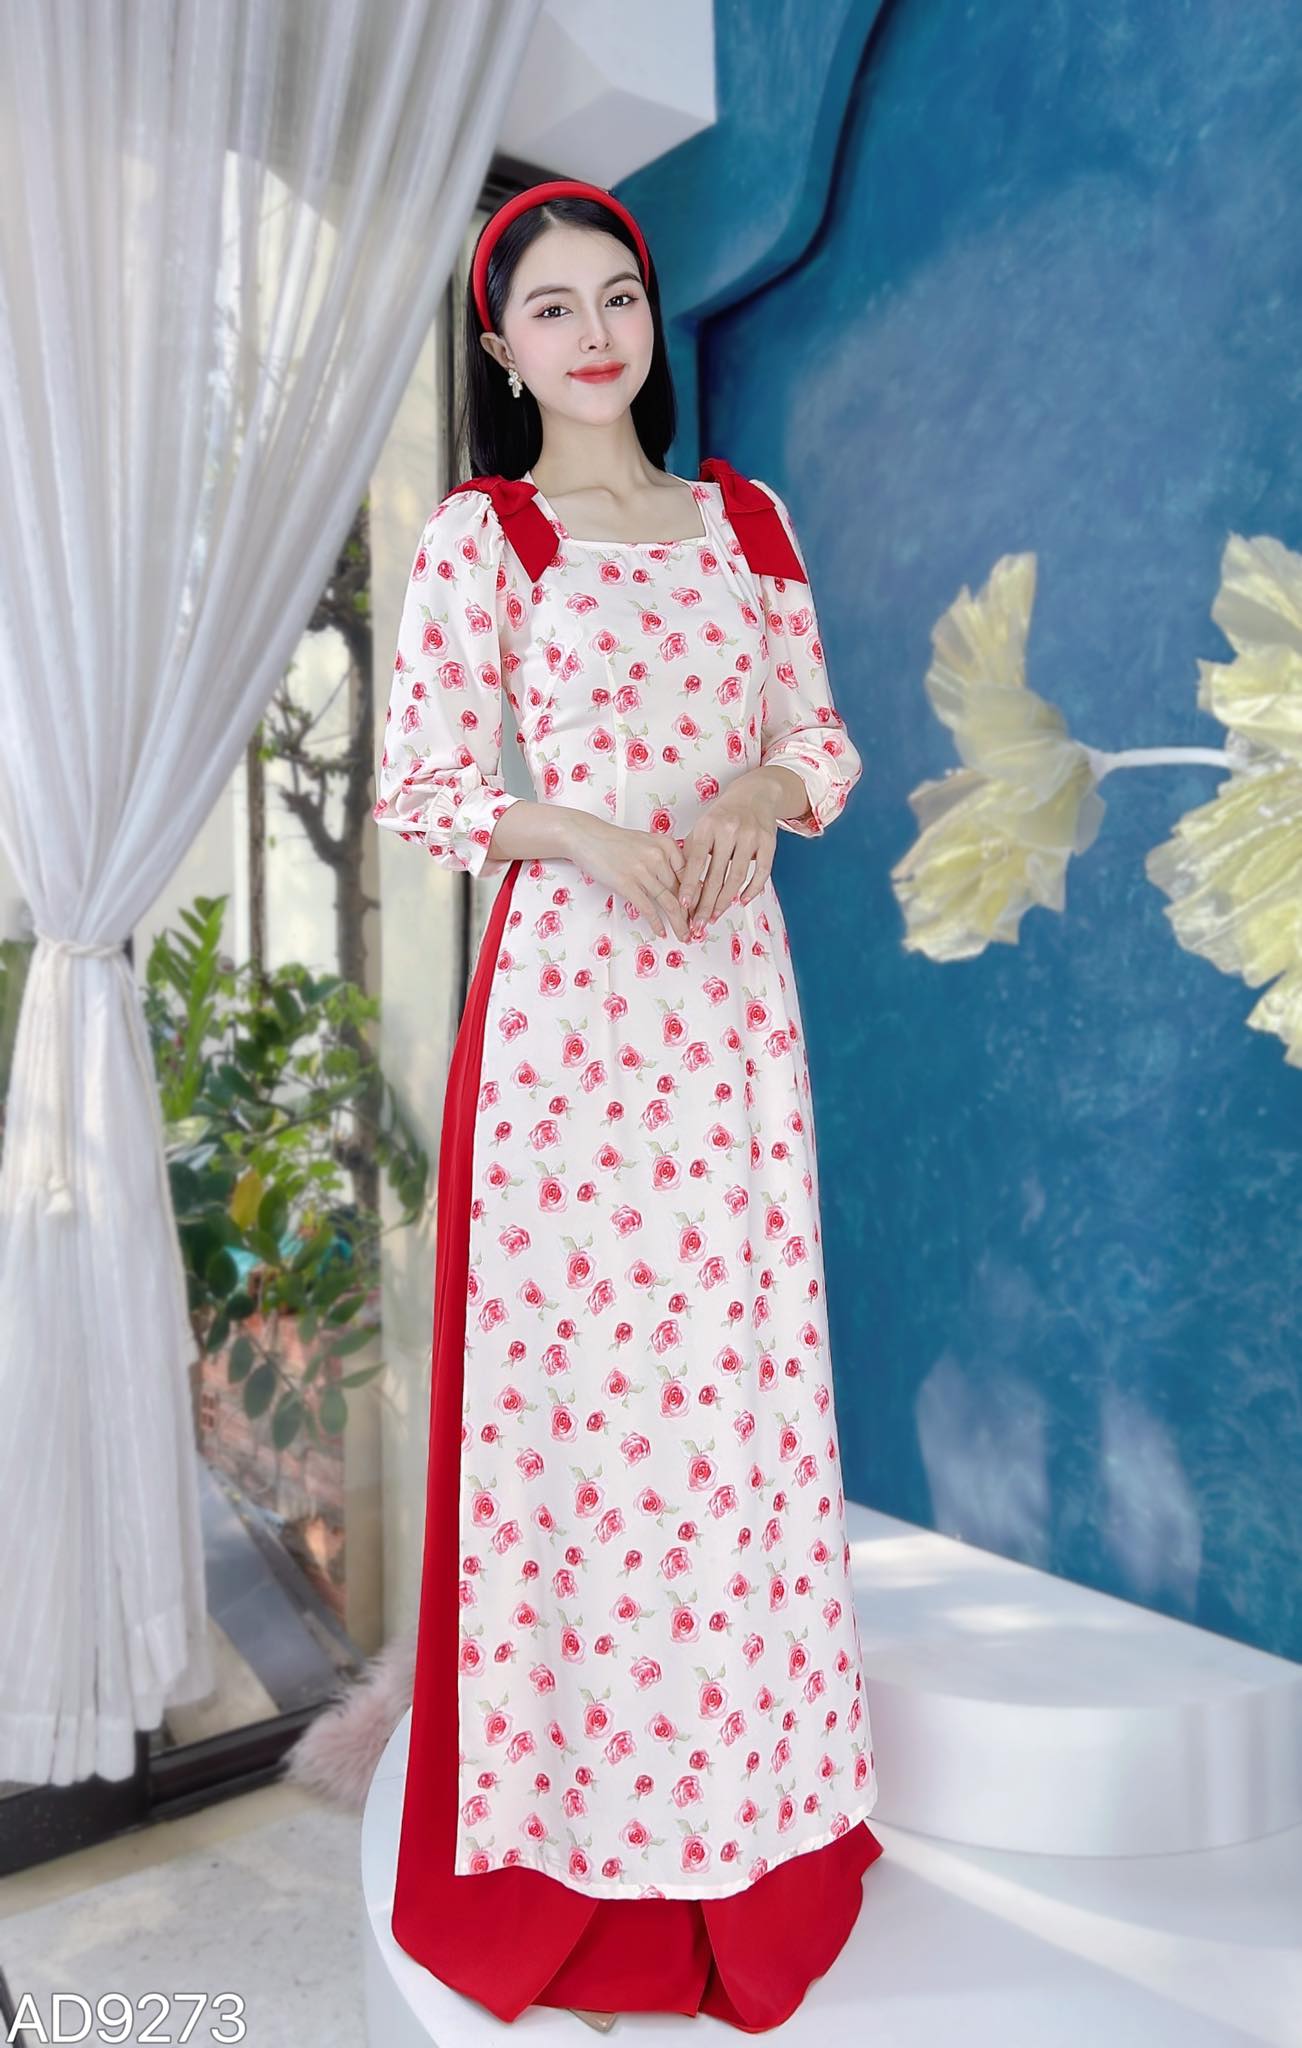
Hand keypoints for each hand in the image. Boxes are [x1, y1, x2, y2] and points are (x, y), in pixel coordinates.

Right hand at [567, 816, 690, 939]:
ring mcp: (642, 870)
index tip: (701, 910)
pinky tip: (661, 931)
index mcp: (667, 845)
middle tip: (696, 928)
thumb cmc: (615, 842)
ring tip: (683, 936)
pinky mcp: (627, 883)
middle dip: (690, 914)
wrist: (587, 836)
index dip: (698, 896)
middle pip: (681, 891)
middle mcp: (658, 856)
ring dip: (678, 923)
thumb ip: (665, 860)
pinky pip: (647, 907)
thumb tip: (681, 886)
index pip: (690, 875)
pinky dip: (656, 922)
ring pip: (668, 902)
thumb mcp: (647, 843)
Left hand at [677, 772, 782, 925]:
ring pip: (737, 876)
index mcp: (708, 826)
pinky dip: (752, 889)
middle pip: (716, 874)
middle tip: (699, 923)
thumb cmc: (723, 815)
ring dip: (726, 901)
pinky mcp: (768, 842)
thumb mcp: (703, 826)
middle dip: (706, 903)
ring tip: (715, 916)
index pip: (696, 861)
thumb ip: (692, 852)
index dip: (690, 885)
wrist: (754, 794)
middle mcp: (729, 830)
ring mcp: (750, 836)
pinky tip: (742, 901)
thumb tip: (681, 886)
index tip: (683, 906)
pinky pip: (762, 872)